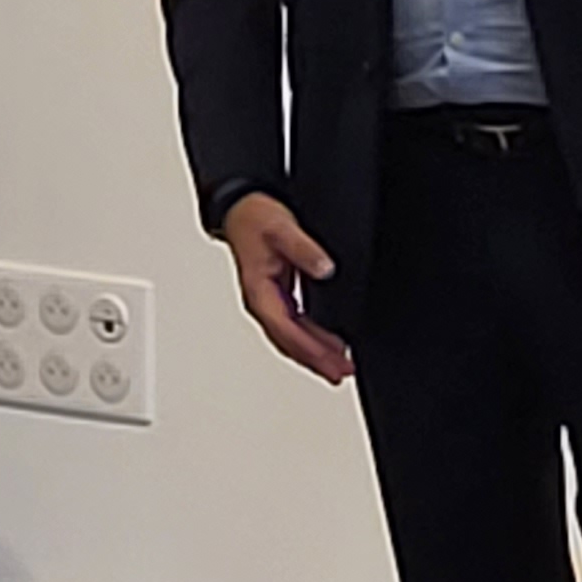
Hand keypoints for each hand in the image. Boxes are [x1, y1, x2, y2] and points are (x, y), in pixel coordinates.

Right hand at [220, 194, 355, 383]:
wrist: (242, 208)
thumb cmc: (255, 219)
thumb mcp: (281, 229)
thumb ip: (304, 250)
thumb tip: (325, 269)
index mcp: (258, 292)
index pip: (286, 329)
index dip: (310, 347)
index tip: (331, 359)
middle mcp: (262, 302)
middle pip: (289, 342)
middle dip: (315, 360)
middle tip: (340, 373)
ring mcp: (270, 301)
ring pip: (292, 338)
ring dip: (314, 354)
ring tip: (338, 368)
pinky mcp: (278, 296)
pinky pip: (295, 325)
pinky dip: (312, 338)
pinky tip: (328, 343)